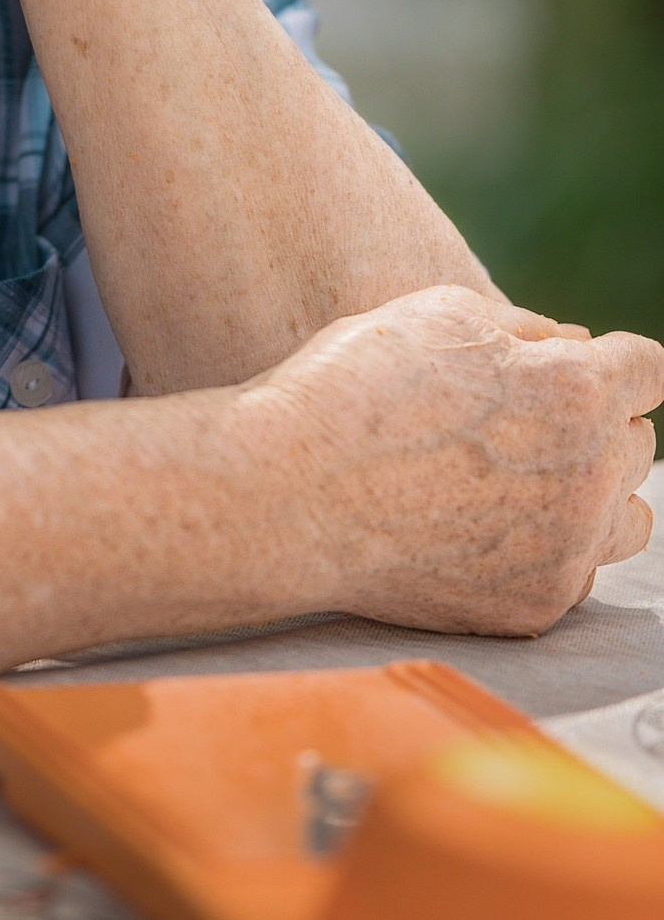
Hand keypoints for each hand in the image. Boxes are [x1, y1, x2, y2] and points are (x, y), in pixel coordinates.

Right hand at [255, 285, 662, 635]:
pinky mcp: (536, 605)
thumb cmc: (355, 389)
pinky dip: (542, 550)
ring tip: (522, 483)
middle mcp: (592, 475)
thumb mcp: (437, 314)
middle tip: (519, 422)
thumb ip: (526, 327)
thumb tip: (576, 344)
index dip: (613, 363)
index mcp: (577, 390)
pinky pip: (573, 573)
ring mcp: (568, 550)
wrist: (290, 495)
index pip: (649, 369)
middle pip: (637, 444)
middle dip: (595, 426)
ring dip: (595, 495)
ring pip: (628, 520)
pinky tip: (478, 527)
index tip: (577, 370)